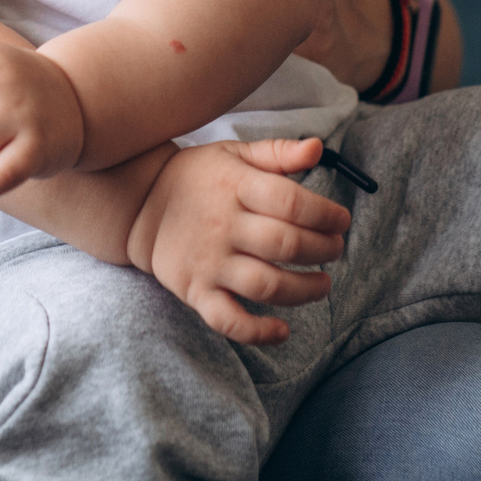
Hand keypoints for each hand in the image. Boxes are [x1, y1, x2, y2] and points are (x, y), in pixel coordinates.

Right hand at [125, 138, 351, 343]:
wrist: (139, 204)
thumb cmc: (197, 178)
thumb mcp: (233, 153)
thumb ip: (277, 152)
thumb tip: (317, 148)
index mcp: (234, 186)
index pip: (291, 202)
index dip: (325, 214)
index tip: (341, 221)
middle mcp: (222, 225)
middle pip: (285, 245)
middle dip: (323, 250)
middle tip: (335, 249)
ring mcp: (209, 262)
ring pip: (266, 285)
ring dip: (304, 290)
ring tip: (322, 284)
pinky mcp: (196, 291)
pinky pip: (229, 320)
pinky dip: (258, 332)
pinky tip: (282, 330)